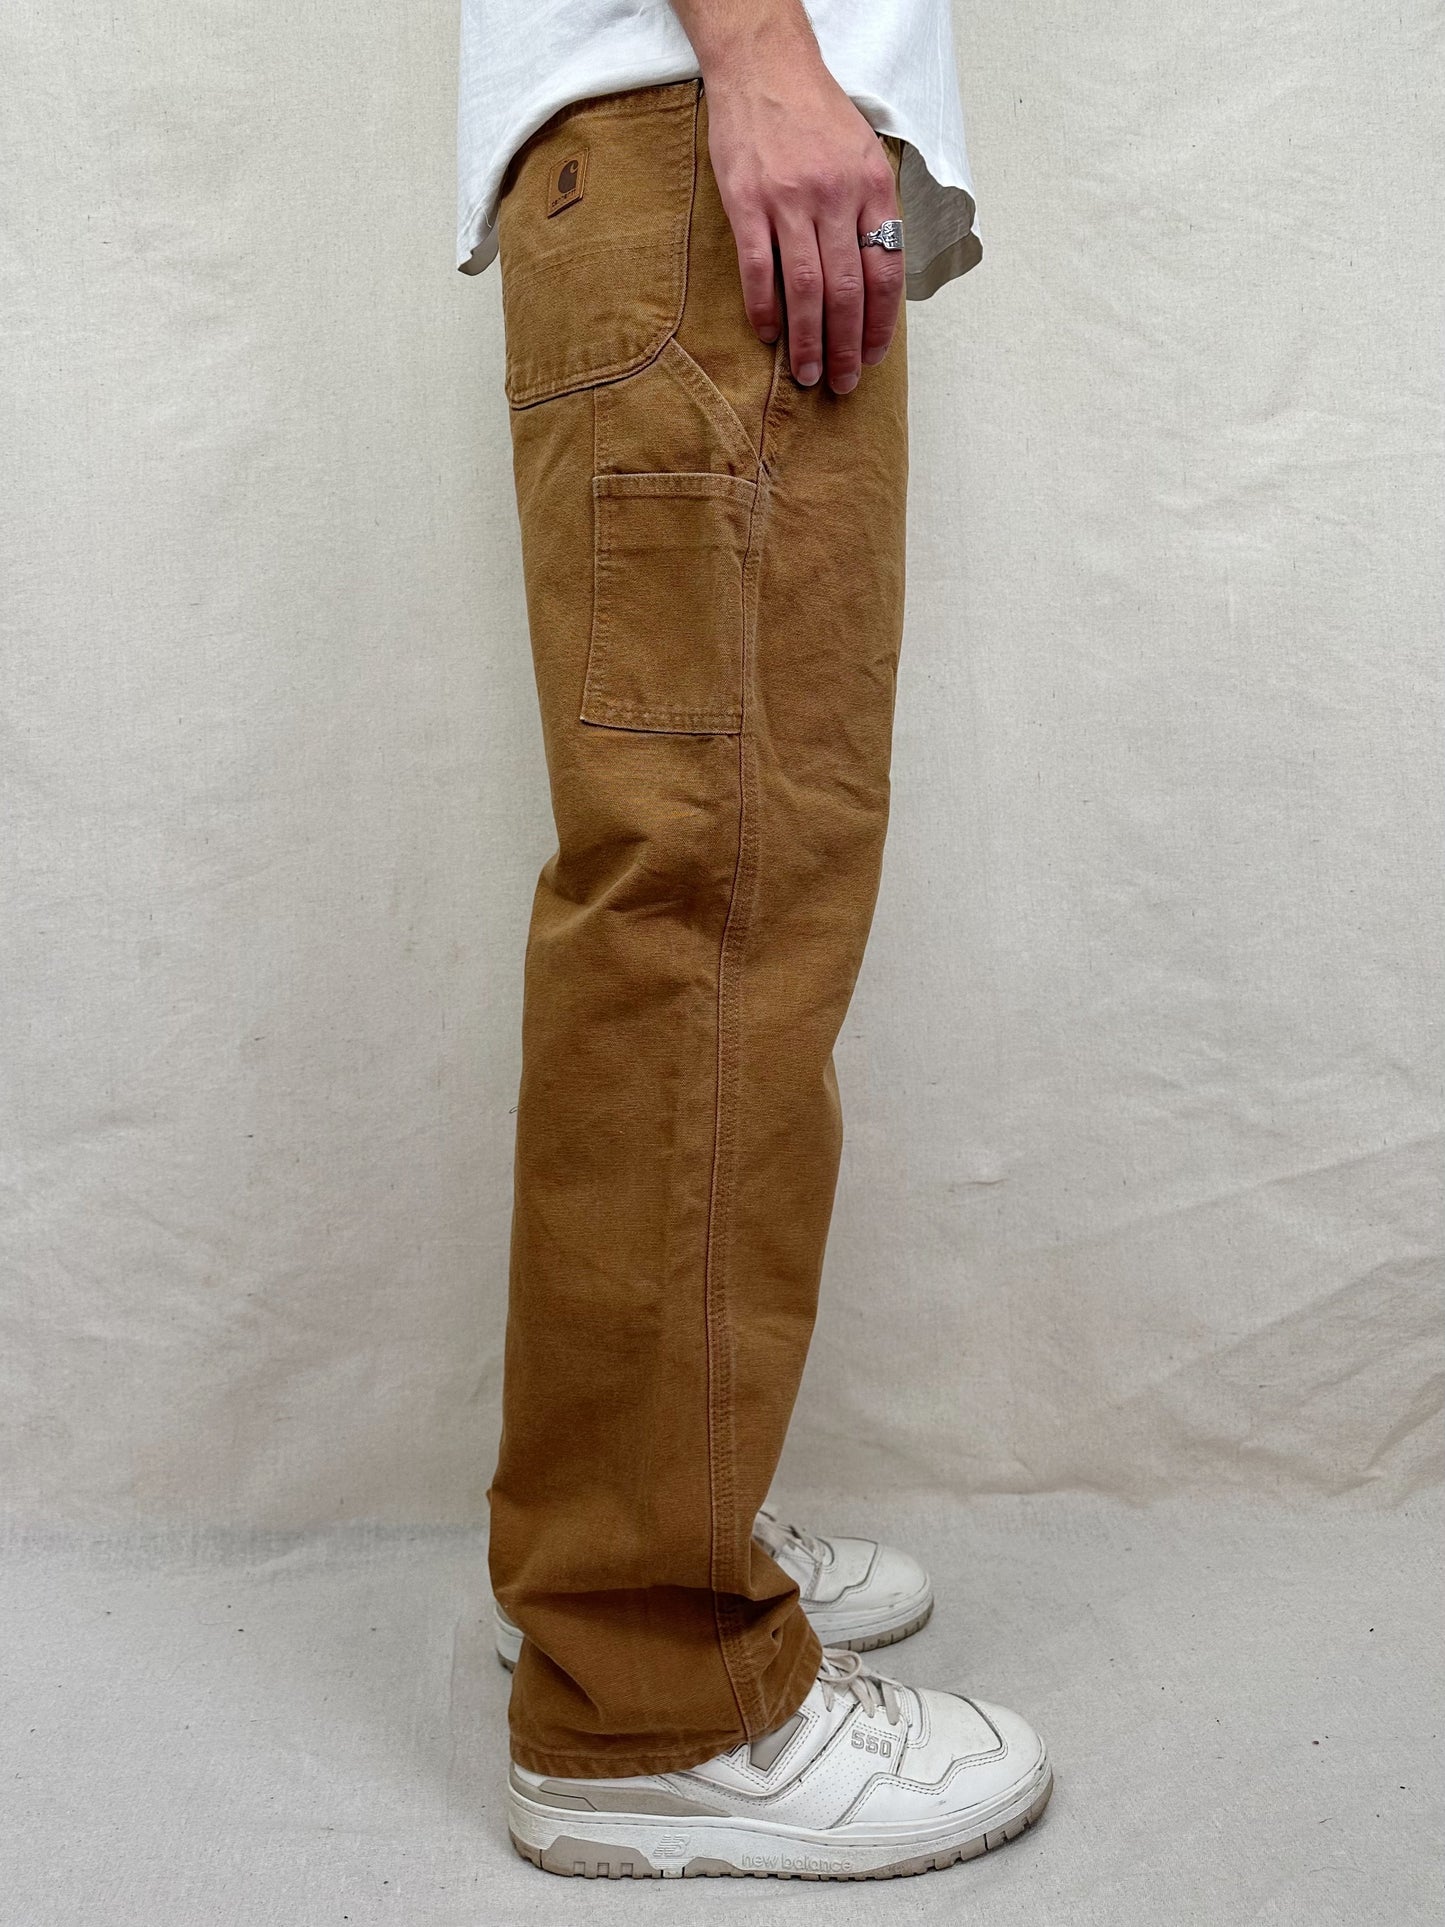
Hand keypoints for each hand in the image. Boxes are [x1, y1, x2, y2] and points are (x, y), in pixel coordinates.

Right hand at [698, 46, 903, 393]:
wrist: (764, 65)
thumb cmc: (814, 114)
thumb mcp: (862, 153)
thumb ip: (870, 210)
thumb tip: (873, 274)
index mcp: (871, 188)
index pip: (885, 271)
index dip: (881, 324)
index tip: (874, 356)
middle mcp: (835, 197)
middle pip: (847, 290)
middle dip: (846, 346)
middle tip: (843, 383)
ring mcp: (790, 200)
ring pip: (806, 288)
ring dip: (808, 340)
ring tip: (807, 374)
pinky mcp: (747, 201)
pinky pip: (759, 268)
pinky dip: (764, 308)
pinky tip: (770, 334)